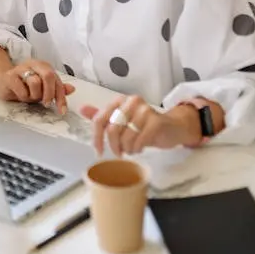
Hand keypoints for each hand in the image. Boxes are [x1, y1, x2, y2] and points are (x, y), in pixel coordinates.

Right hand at [0, 59, 75, 114]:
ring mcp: (21, 69)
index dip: (61, 97)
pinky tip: (19, 94)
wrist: (2, 81)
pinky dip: (22, 96)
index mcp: (43, 66)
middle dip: (49, 93)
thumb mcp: (42, 88)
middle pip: (48, 75)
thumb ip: (56, 88)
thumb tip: (72, 89)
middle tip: (46, 103)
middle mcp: (33, 64)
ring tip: (29, 96)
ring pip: (35, 82)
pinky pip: (21, 89)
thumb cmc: (24, 85)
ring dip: (33, 95)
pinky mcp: (10, 76)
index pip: (57, 81)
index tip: (62, 110)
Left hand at [80, 94, 199, 155]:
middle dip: (114, 146)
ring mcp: (145, 110)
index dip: (96, 138)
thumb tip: (82, 108)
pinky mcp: (156, 121)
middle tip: (120, 153)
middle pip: (112, 130)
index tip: (98, 151)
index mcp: (120, 101)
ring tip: (133, 148)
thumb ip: (102, 115)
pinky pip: (139, 142)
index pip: (100, 119)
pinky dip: (137, 149)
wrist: (172, 127)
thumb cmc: (144, 125)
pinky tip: (141, 147)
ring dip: (128, 149)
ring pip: (126, 138)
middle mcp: (131, 102)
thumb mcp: (122, 121)